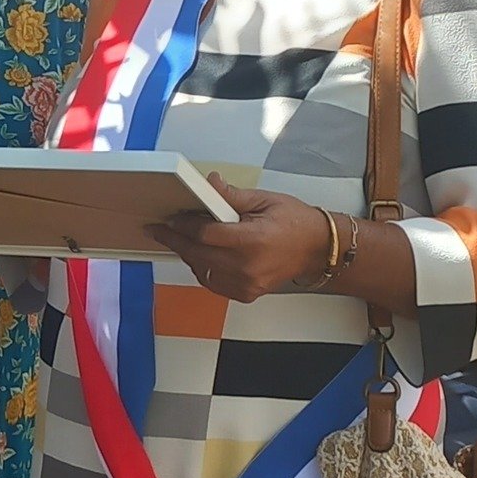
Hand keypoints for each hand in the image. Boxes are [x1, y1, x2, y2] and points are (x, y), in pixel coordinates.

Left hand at [147, 176, 329, 304]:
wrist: (317, 249)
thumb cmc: (296, 223)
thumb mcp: (265, 200)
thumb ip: (232, 196)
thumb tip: (209, 184)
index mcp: (253, 241)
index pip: (206, 234)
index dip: (183, 226)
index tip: (169, 220)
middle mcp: (247, 267)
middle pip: (198, 255)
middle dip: (176, 240)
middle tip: (159, 230)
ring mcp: (246, 284)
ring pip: (202, 271)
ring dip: (188, 254)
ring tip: (177, 239)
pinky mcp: (245, 293)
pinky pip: (213, 282)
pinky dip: (202, 268)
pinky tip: (199, 254)